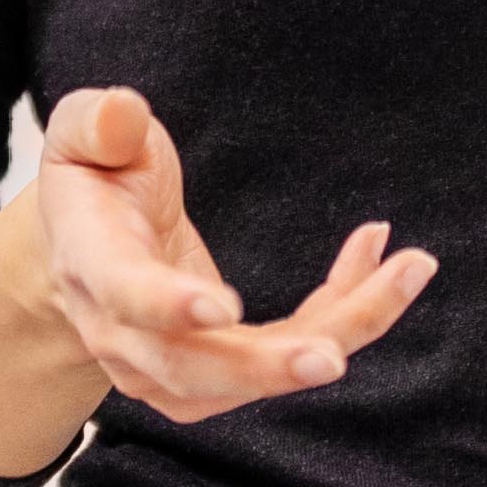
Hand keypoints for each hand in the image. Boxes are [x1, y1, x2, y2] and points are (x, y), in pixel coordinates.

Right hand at [32, 86, 435, 424]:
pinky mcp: (215, 369)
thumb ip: (99, 125)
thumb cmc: (94, 184)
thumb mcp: (81, 138)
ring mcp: (165, 364)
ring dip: (335, 334)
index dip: (167, 306)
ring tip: (405, 273)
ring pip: (250, 376)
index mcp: (90, 265)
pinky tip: (380, 259)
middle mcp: (123, 333)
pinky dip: (341, 313)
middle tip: (334, 355)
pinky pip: (284, 353)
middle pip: (190, 368)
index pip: (124, 295)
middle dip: (265, 366)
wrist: (85, 253)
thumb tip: (121, 109)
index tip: (222, 306)